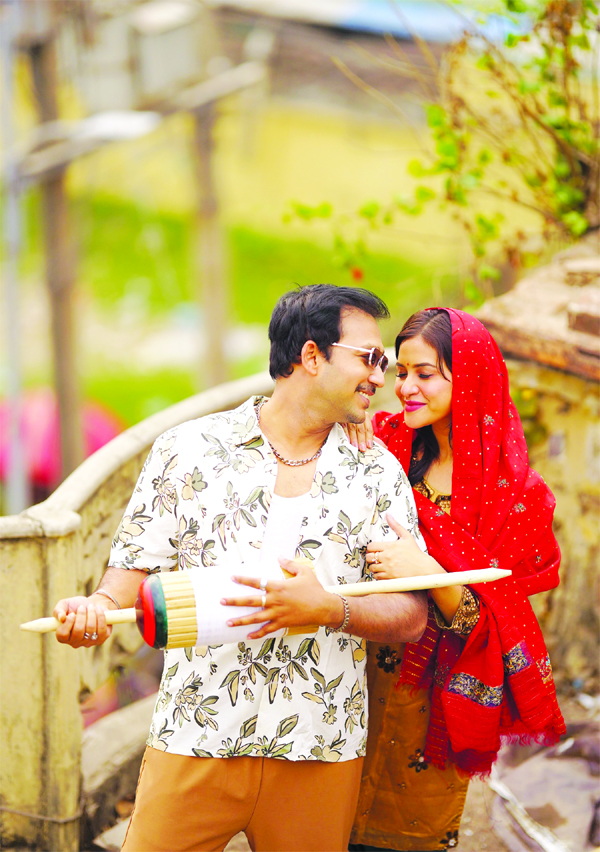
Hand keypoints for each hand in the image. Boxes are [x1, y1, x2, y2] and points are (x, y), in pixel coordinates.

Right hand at [54, 594, 113, 647]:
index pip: (62, 635)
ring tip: (90, 606)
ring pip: (90, 629)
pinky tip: (98, 610)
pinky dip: (100, 617)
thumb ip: (58, 610)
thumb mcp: (64, 605)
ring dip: (91, 614)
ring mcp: (88, 642)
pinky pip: (102, 630)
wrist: (93, 605)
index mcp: (63, 636)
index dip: (68, 623)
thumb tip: (61, 618)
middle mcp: (75, 642)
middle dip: (81, 615)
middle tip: (82, 606)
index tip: (72, 613)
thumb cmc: (75, 606)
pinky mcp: (100, 639)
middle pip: (78, 631)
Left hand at [221, 558, 343, 639]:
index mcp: (278, 586)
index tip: (232, 577)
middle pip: (250, 601)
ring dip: (241, 620)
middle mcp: (275, 600)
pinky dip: (257, 634)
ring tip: (228, 622)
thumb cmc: (315, 589)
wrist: (324, 607)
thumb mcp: (304, 572)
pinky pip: (267, 630)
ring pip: (255, 618)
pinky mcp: (282, 623)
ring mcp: (278, 613)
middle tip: (222, 601)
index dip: (243, 579)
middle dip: (234, 601)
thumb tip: (279, 557)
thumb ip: (290, 564)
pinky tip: (247, 636)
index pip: (256, 582)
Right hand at [341, 413, 373, 450]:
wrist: (341, 410)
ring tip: (355, 447)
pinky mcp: (341, 416)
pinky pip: (344, 426)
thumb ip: (365, 431)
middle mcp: (358, 414)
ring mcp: (349, 414)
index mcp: (365, 416)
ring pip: (353, 428)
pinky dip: (346, 433)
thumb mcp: (360, 423)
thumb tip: (372, 443)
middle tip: (362, 449)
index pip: (368, 428)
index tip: (369, 446)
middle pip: (361, 429)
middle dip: (362, 440)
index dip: (369, 438)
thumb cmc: (352, 420)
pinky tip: (347, 440)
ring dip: (354, 438)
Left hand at [366, 513, 439, 580]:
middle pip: (368, 557)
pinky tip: (382, 572)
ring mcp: (388, 568)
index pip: (370, 547)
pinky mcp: (390, 577)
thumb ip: (396, 525)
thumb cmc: (415, 552)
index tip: (375, 550)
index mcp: (389, 546)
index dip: (371, 548)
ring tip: (378, 565)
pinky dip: (377, 575)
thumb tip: (388, 515)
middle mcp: (387, 557)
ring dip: (373, 566)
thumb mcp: (407, 537)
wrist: (423, 568)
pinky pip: (377, 577)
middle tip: (375, 557)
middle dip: (370, 557)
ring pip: (371, 568)